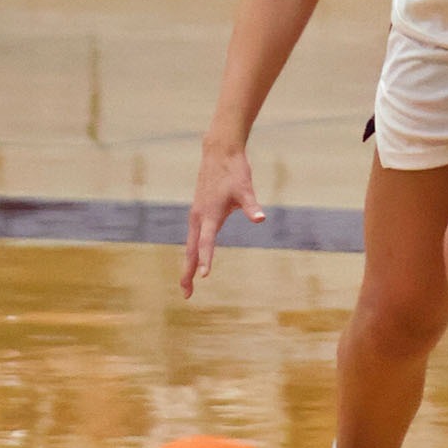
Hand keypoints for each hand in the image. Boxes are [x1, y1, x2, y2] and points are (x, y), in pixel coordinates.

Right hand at [181, 141, 266, 296]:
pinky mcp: (199, 212)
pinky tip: (194, 260)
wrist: (219, 153)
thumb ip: (251, 205)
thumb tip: (260, 218)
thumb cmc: (234, 171)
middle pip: (191, 250)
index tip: (204, 276)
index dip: (205, 259)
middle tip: (187, 294)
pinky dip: (191, 252)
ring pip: (189, 245)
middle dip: (188, 272)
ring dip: (188, 264)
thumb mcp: (245, 188)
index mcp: (209, 214)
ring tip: (188, 284)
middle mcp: (198, 217)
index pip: (206, 242)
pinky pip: (193, 238)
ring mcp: (196, 215)